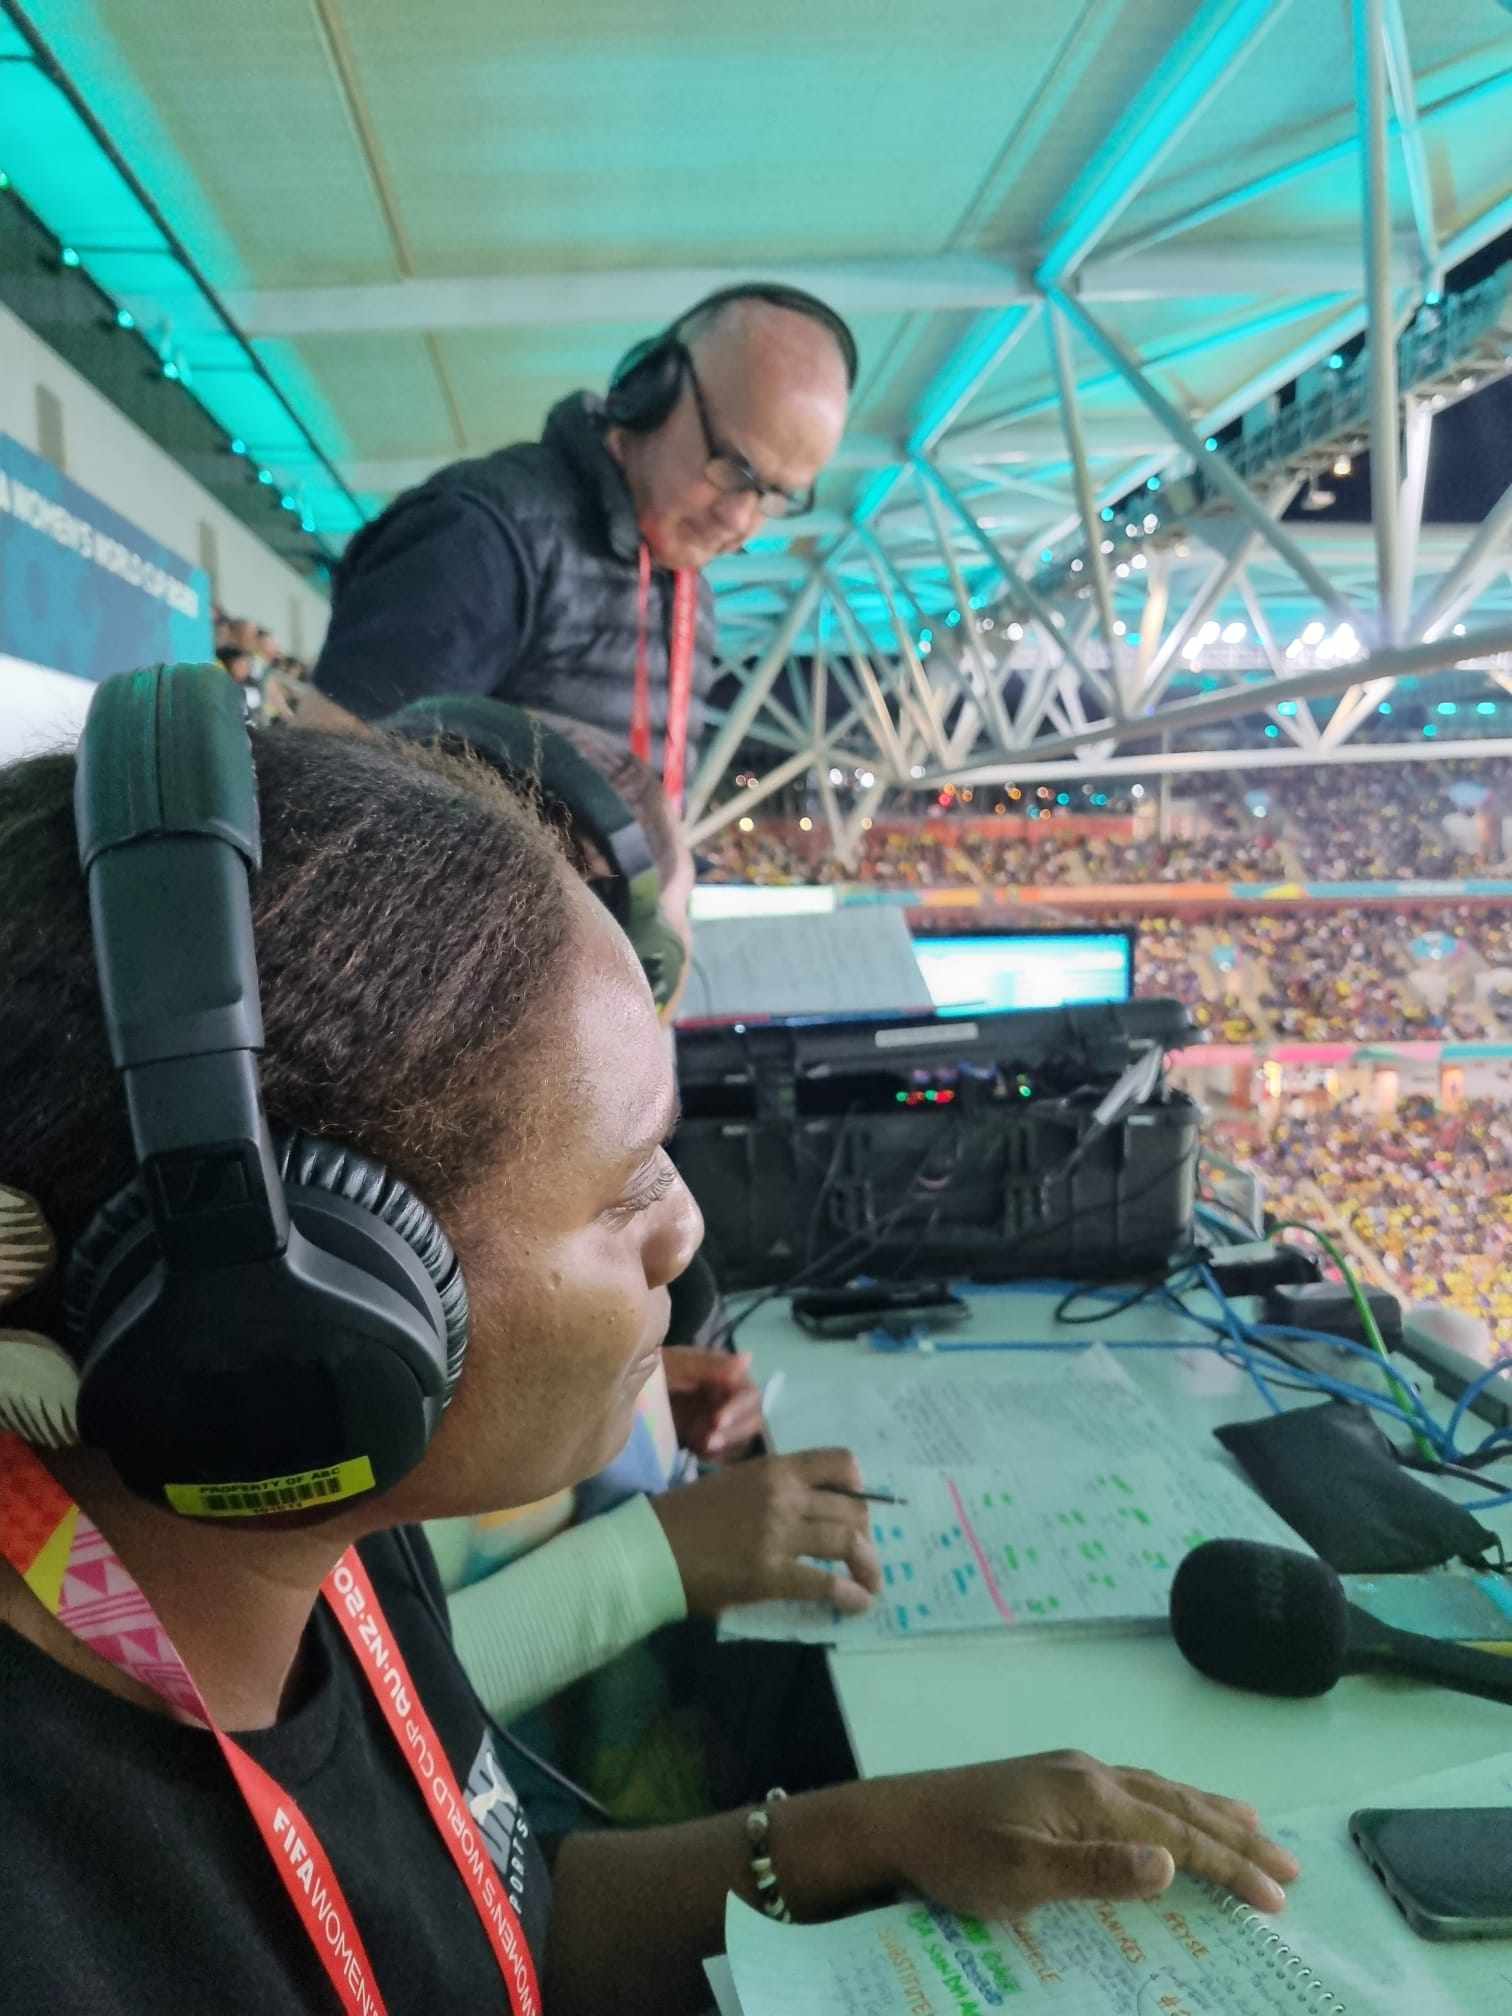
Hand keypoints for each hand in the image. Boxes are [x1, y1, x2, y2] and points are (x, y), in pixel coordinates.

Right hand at [649, 1448, 883, 1617]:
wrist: (651, 1548)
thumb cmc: (686, 1515)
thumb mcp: (735, 1484)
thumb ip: (772, 1490)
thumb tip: (806, 1510)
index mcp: (774, 1469)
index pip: (839, 1462)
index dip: (859, 1485)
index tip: (859, 1504)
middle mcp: (784, 1495)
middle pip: (852, 1508)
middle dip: (866, 1532)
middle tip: (862, 1552)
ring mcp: (778, 1534)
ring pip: (846, 1542)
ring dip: (868, 1565)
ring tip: (871, 1582)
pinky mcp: (770, 1573)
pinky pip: (824, 1583)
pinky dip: (849, 1595)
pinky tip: (857, 1603)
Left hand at [662, 1345, 763, 1458]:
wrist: (630, 1393)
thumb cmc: (655, 1371)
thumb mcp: (678, 1365)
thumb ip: (711, 1365)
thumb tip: (748, 1358)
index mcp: (728, 1376)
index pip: (749, 1395)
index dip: (738, 1408)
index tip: (719, 1420)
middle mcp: (731, 1398)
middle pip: (752, 1418)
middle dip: (734, 1431)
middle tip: (710, 1441)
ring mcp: (722, 1421)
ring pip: (741, 1437)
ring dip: (726, 1443)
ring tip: (702, 1447)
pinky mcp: (711, 1439)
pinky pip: (725, 1453)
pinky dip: (714, 1455)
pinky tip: (696, 1451)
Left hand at [855, 1751, 1300, 1919]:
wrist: (897, 1821)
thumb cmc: (957, 1855)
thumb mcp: (1024, 1876)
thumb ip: (1097, 1870)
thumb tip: (1171, 1861)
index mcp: (1091, 1796)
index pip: (1180, 1832)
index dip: (1232, 1866)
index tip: (1279, 1897)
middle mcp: (1091, 1774)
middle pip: (1180, 1804)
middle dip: (1238, 1835)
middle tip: (1291, 1866)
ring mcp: (1072, 1773)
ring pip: (1160, 1789)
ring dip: (1209, 1811)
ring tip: (1254, 1824)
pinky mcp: (1055, 1781)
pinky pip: (1134, 1786)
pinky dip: (1169, 1799)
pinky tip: (1169, 1809)